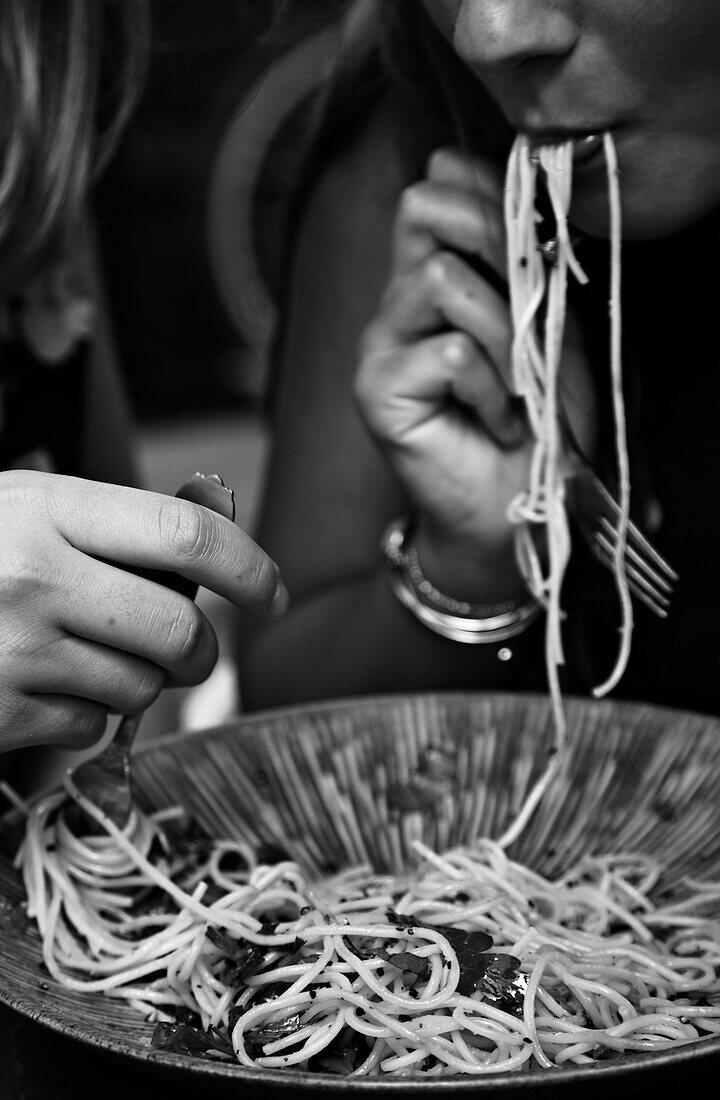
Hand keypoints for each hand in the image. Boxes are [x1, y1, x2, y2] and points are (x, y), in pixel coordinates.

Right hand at [0, 470, 286, 751]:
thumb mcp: (28, 509)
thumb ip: (114, 531)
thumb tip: (218, 567)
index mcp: (47, 508)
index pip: (185, 535)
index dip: (248, 566)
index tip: (270, 594)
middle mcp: (34, 577)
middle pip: (180, 631)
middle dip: (199, 650)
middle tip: (184, 646)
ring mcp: (16, 651)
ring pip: (142, 688)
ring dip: (135, 679)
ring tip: (78, 649)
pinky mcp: (1, 713)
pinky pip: (92, 725)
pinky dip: (85, 711)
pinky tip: (40, 680)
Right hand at [355, 147, 593, 597]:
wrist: (514, 511)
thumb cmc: (535, 423)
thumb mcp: (547, 329)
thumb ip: (521, 265)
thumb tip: (485, 185)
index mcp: (434, 281)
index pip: (436, 190)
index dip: (486, 190)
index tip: (532, 241)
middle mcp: (397, 304)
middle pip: (421, 208)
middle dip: (492, 237)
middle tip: (527, 304)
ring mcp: (380, 345)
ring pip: (441, 278)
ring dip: (504, 334)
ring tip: (516, 389)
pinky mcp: (376, 391)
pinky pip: (450, 352)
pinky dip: (492, 389)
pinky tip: (496, 422)